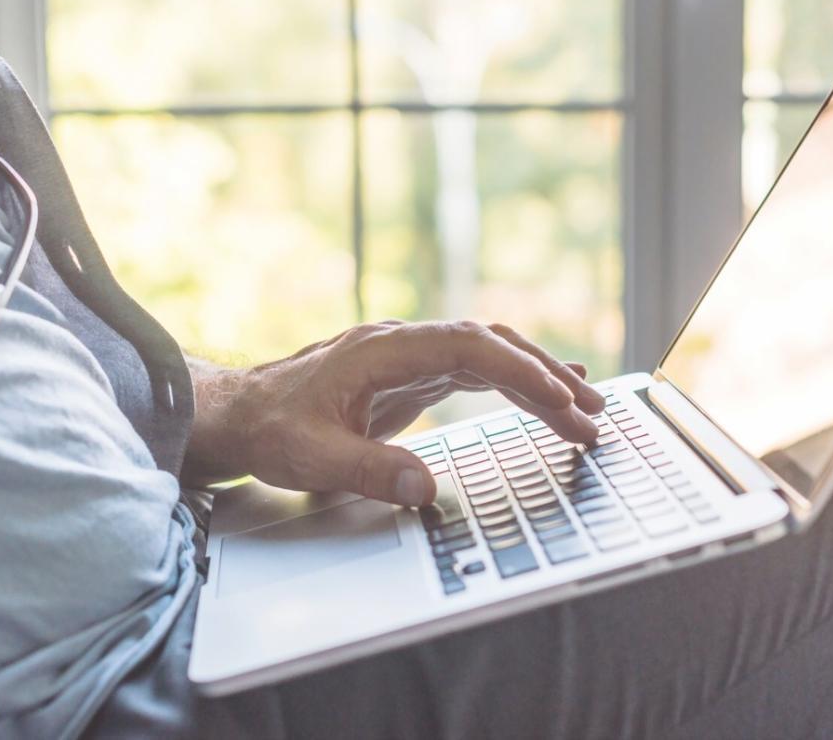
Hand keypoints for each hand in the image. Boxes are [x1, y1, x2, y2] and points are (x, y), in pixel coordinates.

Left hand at [182, 320, 607, 506]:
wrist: (240, 413)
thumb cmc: (271, 428)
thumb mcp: (312, 457)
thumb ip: (369, 470)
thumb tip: (427, 489)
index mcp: (384, 351)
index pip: (469, 348)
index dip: (518, 372)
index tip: (559, 399)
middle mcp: (404, 344)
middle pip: (490, 346)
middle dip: (544, 377)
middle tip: (592, 416)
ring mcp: (411, 357)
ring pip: (489, 355)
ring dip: (537, 380)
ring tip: (587, 410)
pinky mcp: (413, 376)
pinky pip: (475, 372)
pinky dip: (514, 383)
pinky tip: (546, 394)